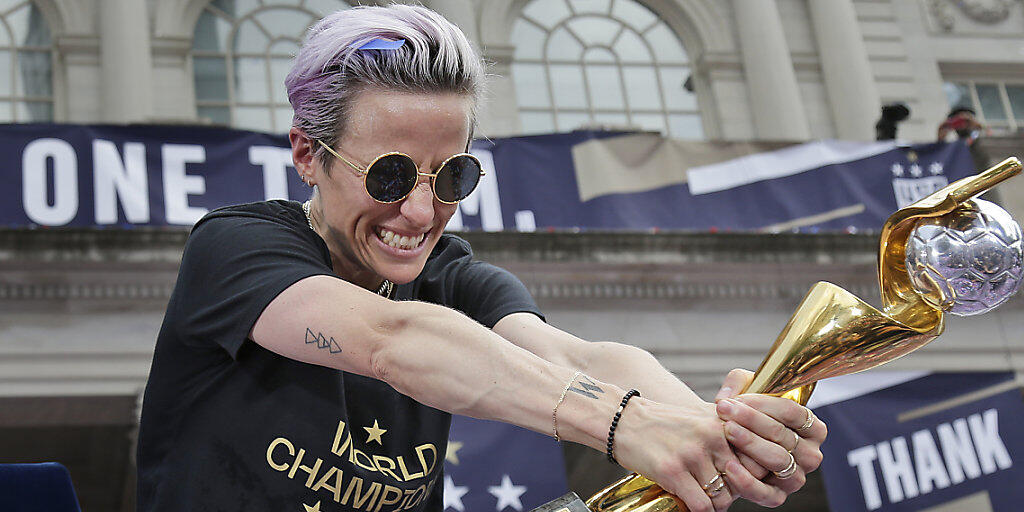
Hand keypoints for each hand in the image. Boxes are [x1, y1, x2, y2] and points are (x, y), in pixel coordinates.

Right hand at [610, 395, 790, 511]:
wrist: (623, 420)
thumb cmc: (663, 423)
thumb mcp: (701, 417)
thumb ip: (728, 433)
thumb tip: (755, 462)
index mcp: (723, 423)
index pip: (756, 459)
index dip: (752, 476)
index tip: (742, 480)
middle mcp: (712, 437)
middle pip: (742, 481)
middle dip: (735, 492)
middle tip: (722, 492)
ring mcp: (693, 454)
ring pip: (723, 497)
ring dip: (716, 504)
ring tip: (704, 498)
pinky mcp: (673, 471)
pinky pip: (701, 505)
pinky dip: (700, 511)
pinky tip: (692, 503)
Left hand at [713, 369, 827, 505]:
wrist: (732, 445)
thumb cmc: (745, 416)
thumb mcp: (746, 391)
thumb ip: (739, 382)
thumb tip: (726, 397)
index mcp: (812, 427)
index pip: (793, 412)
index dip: (763, 404)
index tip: (736, 399)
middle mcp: (810, 454)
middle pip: (782, 435)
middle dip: (751, 420)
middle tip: (725, 411)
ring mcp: (796, 477)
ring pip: (777, 460)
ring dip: (750, 444)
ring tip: (727, 431)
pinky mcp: (778, 496)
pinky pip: (767, 494)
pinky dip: (747, 481)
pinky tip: (729, 466)